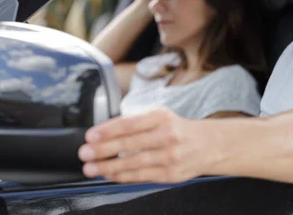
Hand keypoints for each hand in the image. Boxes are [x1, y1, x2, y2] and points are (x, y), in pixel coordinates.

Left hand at [78, 107, 215, 183]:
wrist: (208, 145)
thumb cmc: (177, 129)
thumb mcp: (160, 116)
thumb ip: (136, 122)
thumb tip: (104, 132)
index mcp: (161, 117)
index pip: (130, 123)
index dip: (108, 130)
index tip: (90, 136)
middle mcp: (167, 136)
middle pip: (130, 144)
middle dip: (103, 150)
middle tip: (84, 153)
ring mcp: (169, 156)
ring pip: (134, 163)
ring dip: (108, 167)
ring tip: (91, 168)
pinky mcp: (170, 174)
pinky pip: (141, 176)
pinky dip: (123, 176)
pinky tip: (109, 175)